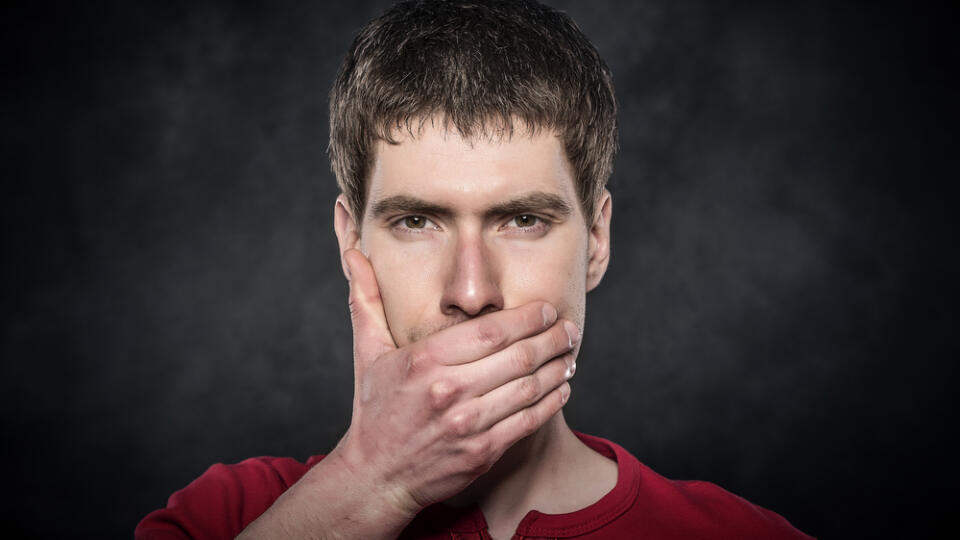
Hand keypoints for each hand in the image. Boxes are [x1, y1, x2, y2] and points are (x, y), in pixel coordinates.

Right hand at [333, 248, 576, 516]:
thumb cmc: (375, 409)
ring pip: (529, 388)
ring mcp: (466, 424)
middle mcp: (447, 390)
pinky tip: (563, 388)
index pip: (491, 330)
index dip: (528, 318)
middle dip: (552, 339)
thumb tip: (355, 252)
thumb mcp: (368, 351)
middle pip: (518, 356)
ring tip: (571, 355)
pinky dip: (552, 401)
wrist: (376, 475)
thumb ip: (367, 298)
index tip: (547, 309)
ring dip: (558, 368)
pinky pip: (528, 421)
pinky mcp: (481, 453)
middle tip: (569, 329)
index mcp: (425, 360)